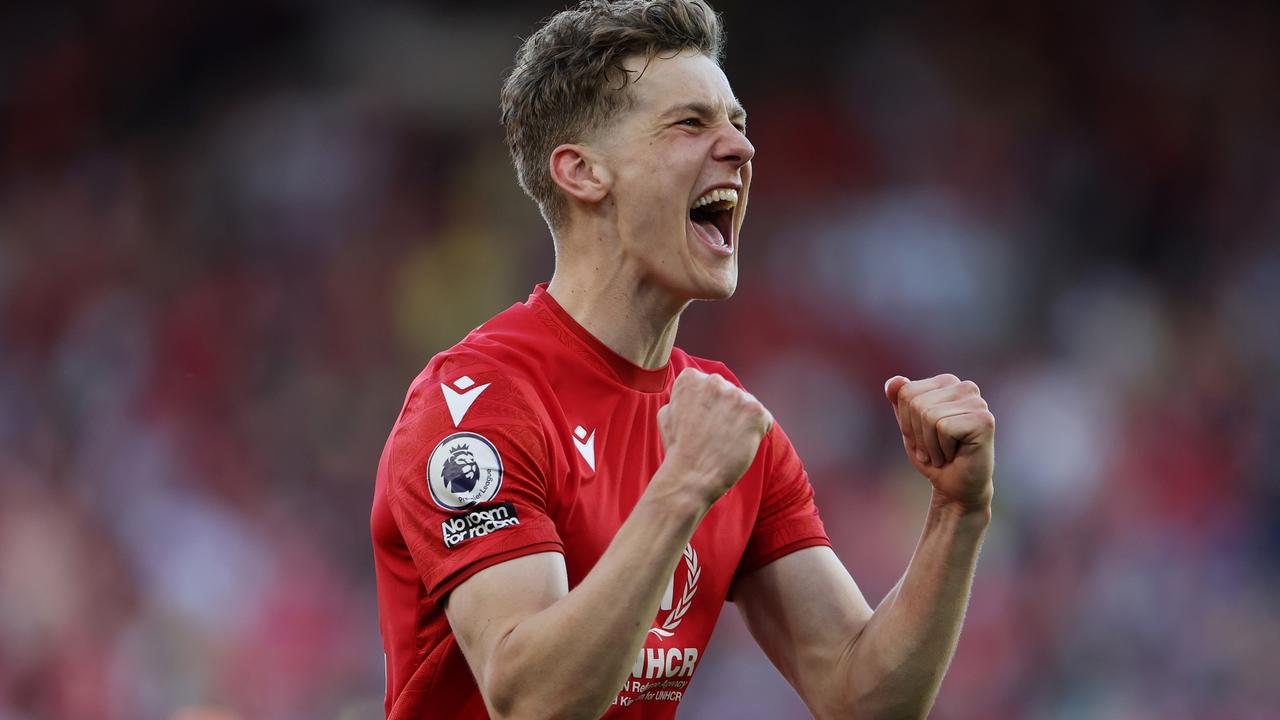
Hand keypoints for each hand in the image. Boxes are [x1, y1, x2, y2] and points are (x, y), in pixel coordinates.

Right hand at [656, 368, 773, 506]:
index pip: (708, 386)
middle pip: (729, 393)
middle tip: (714, 435)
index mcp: (691, 378)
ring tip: (726, 442)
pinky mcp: (755, 411)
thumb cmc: (678, 449)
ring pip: (747, 406)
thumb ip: (683, 397)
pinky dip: (756, 433)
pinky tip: (739, 444)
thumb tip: (696, 391)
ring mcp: (737, 395)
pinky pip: (763, 419)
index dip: (707, 407)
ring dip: (741, 422)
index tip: (700, 423)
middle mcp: (715, 381)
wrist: (691, 475)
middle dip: (726, 411)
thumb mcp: (666, 413)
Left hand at [884, 374, 993, 509]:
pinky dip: (942, 448)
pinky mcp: (984, 420)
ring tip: (943, 453)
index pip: (905, 391)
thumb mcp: (909, 426)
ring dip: (929, 444)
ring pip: (929, 415)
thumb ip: (900, 401)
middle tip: (933, 450)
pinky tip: (955, 455)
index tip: (921, 438)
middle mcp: (965, 387)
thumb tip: (893, 381)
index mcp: (947, 383)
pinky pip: (943, 427)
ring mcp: (978, 403)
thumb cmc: (933, 455)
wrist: (956, 488)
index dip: (906, 421)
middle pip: (916, 403)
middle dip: (917, 434)